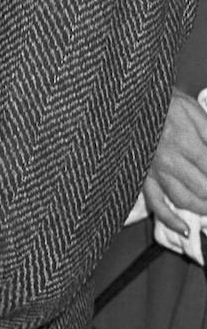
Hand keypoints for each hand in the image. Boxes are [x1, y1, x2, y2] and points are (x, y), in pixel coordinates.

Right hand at [144, 89, 206, 235]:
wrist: (129, 100)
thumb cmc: (163, 102)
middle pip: (203, 190)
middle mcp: (169, 161)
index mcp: (185, 142)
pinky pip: (155, 204)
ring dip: (202, 207)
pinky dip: (170, 220)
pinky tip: (184, 229)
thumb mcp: (195, 112)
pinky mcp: (142, 177)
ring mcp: (153, 171)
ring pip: (183, 200)